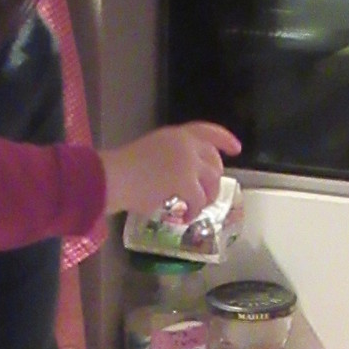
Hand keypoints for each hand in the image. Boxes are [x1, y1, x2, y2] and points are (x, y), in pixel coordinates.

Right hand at [102, 122, 240, 219]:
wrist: (111, 177)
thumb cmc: (120, 170)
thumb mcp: (149, 155)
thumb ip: (169, 160)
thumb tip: (179, 182)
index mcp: (174, 135)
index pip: (207, 131)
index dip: (224, 139)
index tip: (237, 149)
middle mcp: (185, 144)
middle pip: (213, 160)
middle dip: (215, 178)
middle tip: (209, 193)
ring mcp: (187, 162)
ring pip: (211, 181)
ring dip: (207, 197)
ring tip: (197, 208)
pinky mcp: (185, 181)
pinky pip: (199, 200)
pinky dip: (194, 211)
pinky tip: (186, 217)